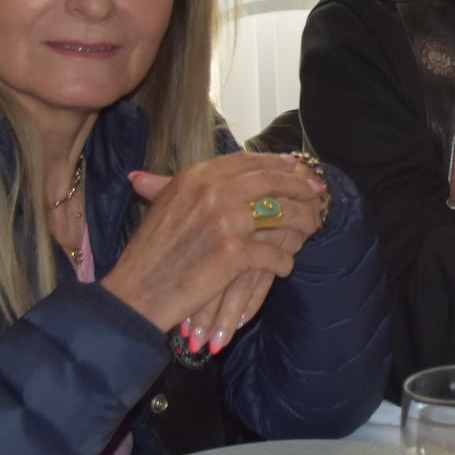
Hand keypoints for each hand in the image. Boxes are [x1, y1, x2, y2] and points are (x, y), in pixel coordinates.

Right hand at [102, 153, 328, 338]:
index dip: (278, 165)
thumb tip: (177, 171)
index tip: (297, 170)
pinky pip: (275, 254)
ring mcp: (225, 222)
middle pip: (273, 181)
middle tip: (318, 195)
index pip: (249, 161)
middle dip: (301, 187)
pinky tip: (285, 267)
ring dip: (304, 222)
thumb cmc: (150, 253)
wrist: (136, 292)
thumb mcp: (161, 206)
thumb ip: (174, 184)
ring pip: (283, 214)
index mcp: (196, 177)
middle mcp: (212, 192)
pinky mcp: (234, 254)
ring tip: (312, 229)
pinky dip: (284, 262)